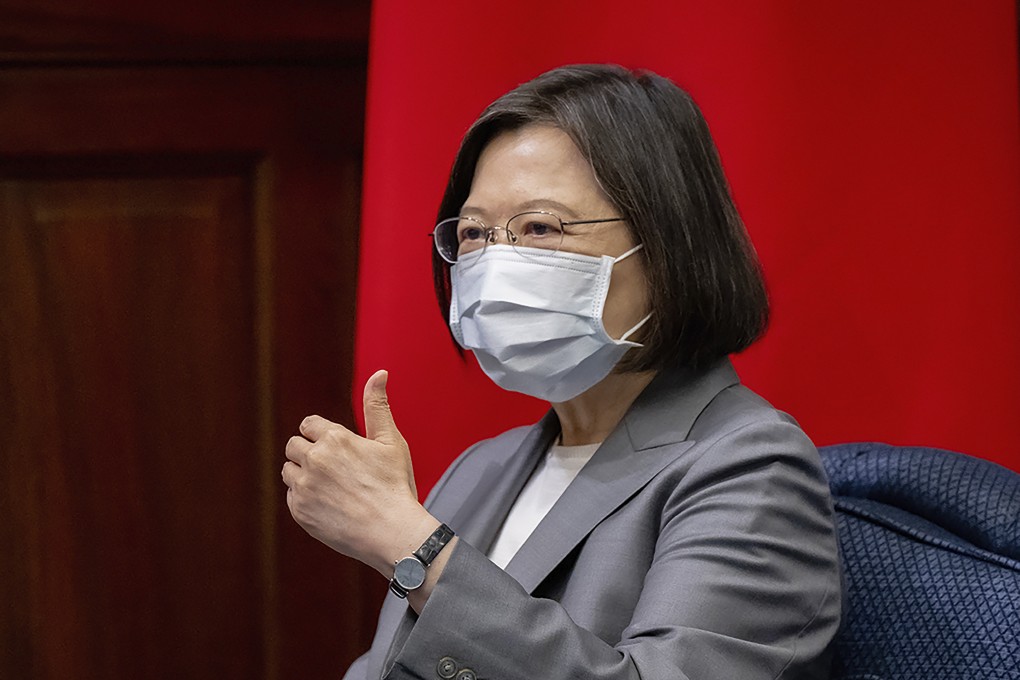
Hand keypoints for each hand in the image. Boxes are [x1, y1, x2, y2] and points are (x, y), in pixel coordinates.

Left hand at [281, 370, 434, 574]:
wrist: (392, 532)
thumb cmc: (395, 485)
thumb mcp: (390, 441)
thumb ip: (377, 406)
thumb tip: (379, 373)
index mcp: (335, 438)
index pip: (309, 425)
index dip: (322, 436)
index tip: (336, 449)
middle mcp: (314, 459)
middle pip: (294, 445)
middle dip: (309, 453)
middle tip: (334, 470)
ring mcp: (304, 486)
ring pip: (289, 471)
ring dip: (303, 475)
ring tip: (332, 488)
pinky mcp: (299, 511)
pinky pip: (291, 497)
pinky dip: (305, 499)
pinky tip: (330, 505)